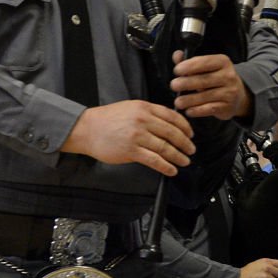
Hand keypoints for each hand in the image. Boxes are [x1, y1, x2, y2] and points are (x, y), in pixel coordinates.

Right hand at [63, 100, 194, 174]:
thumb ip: (149, 114)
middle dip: (185, 143)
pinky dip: (166, 166)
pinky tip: (171, 170)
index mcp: (144, 107)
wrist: (87, 129)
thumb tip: (169, 124)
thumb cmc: (107, 119)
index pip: (172, 116)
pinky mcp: (131, 151)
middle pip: (172, 132)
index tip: (190, 135)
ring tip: (185, 161)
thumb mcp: (130, 108)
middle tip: (191, 150)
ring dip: (178, 156)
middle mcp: (143, 120)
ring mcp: (137, 136)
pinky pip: (154, 160)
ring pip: (165, 147)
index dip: (185, 127)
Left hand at [170, 51, 252, 120]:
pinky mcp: (227, 107)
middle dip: (186, 83)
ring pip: (206, 96)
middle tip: (173, 85)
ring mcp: (230, 92)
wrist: (237, 96)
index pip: (205, 62)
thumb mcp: (206, 67)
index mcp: (222, 62)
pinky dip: (197, 111)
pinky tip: (188, 111)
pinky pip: (209, 109)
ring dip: (189, 100)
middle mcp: (228, 76)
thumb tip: (177, 56)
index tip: (177, 70)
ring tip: (177, 102)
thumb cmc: (215, 79)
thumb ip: (190, 61)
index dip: (190, 66)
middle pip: (204, 80)